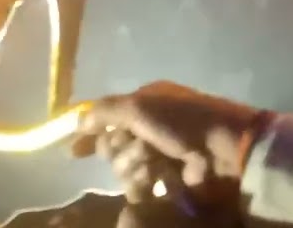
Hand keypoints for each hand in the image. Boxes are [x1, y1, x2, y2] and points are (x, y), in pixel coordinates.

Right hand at [73, 82, 261, 206]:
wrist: (220, 150)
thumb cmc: (179, 121)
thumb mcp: (137, 106)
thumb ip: (102, 111)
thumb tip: (77, 121)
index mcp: (143, 105)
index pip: (105, 119)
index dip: (88, 134)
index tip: (73, 152)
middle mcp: (146, 129)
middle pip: (110, 147)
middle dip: (120, 149)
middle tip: (140, 148)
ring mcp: (156, 157)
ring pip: (121, 170)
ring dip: (134, 167)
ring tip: (154, 164)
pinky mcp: (165, 182)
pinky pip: (137, 188)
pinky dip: (144, 184)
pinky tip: (157, 180)